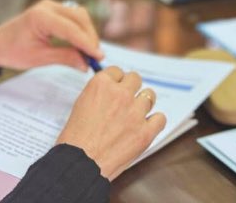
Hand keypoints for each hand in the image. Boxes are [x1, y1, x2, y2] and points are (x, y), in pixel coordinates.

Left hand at [0, 0, 101, 71]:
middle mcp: (48, 6)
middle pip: (80, 18)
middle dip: (90, 37)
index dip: (87, 43)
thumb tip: (86, 64)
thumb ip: (64, 58)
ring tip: (90, 52)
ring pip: (79, 15)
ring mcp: (51, 6)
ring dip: (87, 32)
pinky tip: (83, 44)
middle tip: (96, 57)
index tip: (99, 57)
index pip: (71, 29)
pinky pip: (73, 17)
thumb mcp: (39, 58)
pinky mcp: (54, 10)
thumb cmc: (13, 51)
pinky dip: (81, 30)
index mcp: (41, 17)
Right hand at [57, 66, 167, 180]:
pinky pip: (160, 118)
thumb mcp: (81, 104)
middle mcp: (120, 94)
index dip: (117, 81)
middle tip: (126, 101)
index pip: (117, 71)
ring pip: (149, 96)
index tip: (116, 88)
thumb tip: (112, 88)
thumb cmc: (76, 138)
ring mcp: (135, 112)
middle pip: (135, 79)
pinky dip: (154, 122)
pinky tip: (146, 126)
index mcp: (101, 84)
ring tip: (134, 116)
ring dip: (142, 104)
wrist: (80, 164)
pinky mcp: (145, 131)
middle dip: (131, 89)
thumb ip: (100, 93)